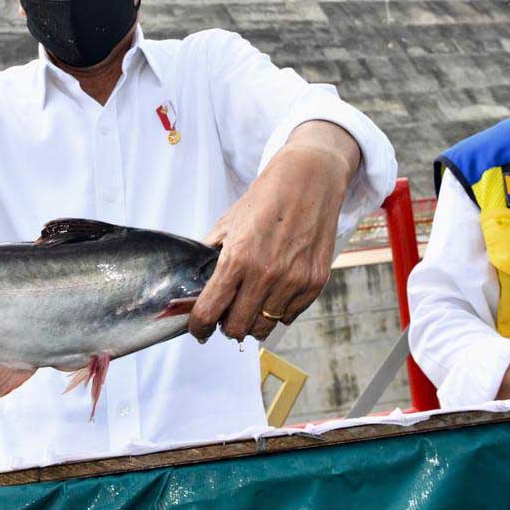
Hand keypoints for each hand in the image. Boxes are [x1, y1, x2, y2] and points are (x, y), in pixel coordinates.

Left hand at [188, 122, 359, 342]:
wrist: (310, 179)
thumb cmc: (267, 197)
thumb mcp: (230, 221)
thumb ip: (210, 252)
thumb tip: (195, 280)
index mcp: (238, 258)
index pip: (209, 312)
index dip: (198, 327)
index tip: (198, 329)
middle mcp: (266, 274)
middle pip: (237, 328)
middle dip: (226, 326)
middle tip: (226, 316)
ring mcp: (293, 281)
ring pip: (264, 327)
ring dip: (253, 321)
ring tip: (250, 305)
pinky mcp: (315, 282)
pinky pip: (289, 316)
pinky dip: (278, 311)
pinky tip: (274, 294)